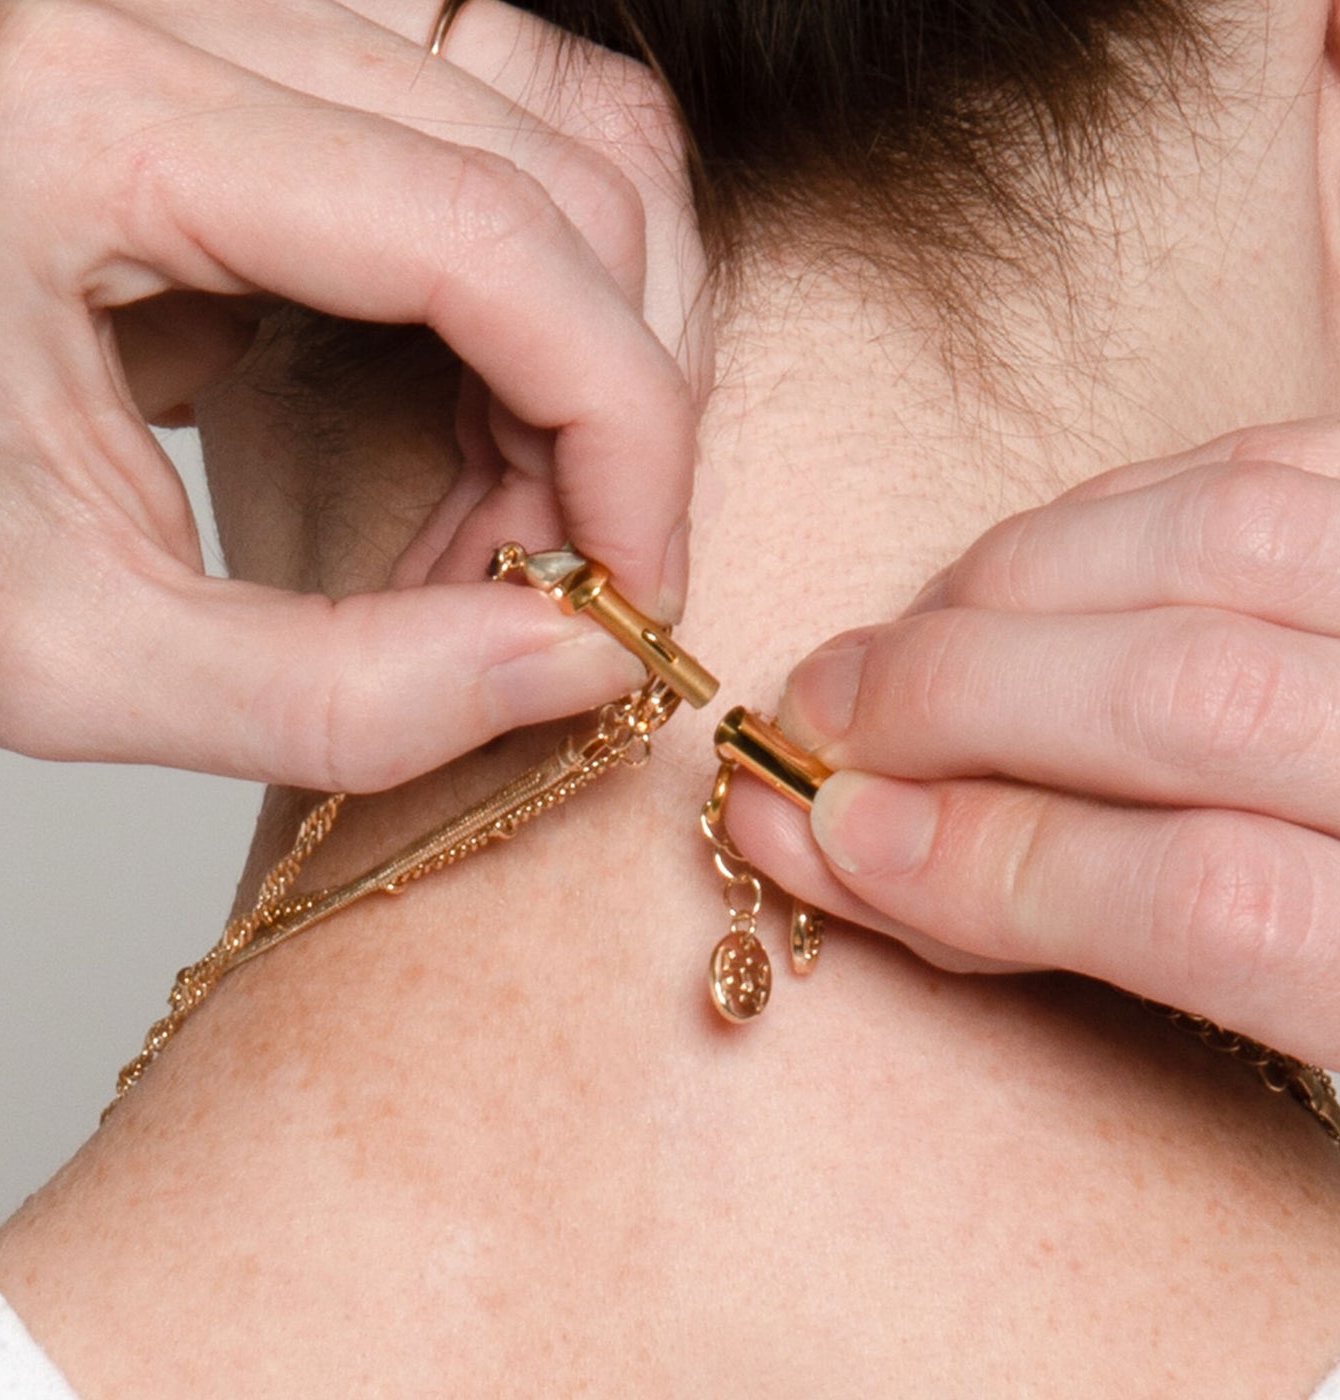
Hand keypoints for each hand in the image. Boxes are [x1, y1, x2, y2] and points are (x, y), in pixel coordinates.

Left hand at [0, 0, 704, 787]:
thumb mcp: (71, 660)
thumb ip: (342, 692)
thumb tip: (580, 660)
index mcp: (95, 125)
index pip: (488, 237)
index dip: (621, 427)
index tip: (637, 588)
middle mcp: (171, 15)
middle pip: (555, 171)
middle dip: (609, 406)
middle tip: (552, 577)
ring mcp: (222, 24)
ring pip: (554, 139)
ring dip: (585, 350)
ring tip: (507, 512)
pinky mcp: (257, 78)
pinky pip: (490, 152)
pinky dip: (534, 314)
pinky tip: (476, 435)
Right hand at [729, 419, 1339, 1064]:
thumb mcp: (1306, 1055)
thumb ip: (1102, 945)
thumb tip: (862, 853)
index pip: (1215, 903)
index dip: (992, 870)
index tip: (836, 841)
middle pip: (1191, 696)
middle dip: (954, 705)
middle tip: (822, 723)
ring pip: (1213, 542)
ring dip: (1001, 589)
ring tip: (902, 648)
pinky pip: (1252, 457)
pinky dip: (1098, 512)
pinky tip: (1015, 571)